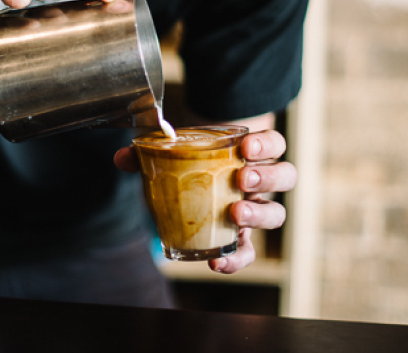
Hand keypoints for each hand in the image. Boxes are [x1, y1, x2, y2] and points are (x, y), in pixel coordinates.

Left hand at [113, 128, 297, 273]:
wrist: (195, 180)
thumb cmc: (192, 162)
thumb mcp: (176, 152)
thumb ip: (150, 153)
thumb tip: (122, 157)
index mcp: (250, 154)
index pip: (274, 144)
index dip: (266, 144)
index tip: (246, 146)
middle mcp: (259, 181)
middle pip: (285, 176)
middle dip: (267, 177)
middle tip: (243, 178)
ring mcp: (254, 209)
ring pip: (277, 213)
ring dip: (259, 214)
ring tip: (236, 212)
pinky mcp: (241, 238)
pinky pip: (248, 251)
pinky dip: (235, 259)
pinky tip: (216, 262)